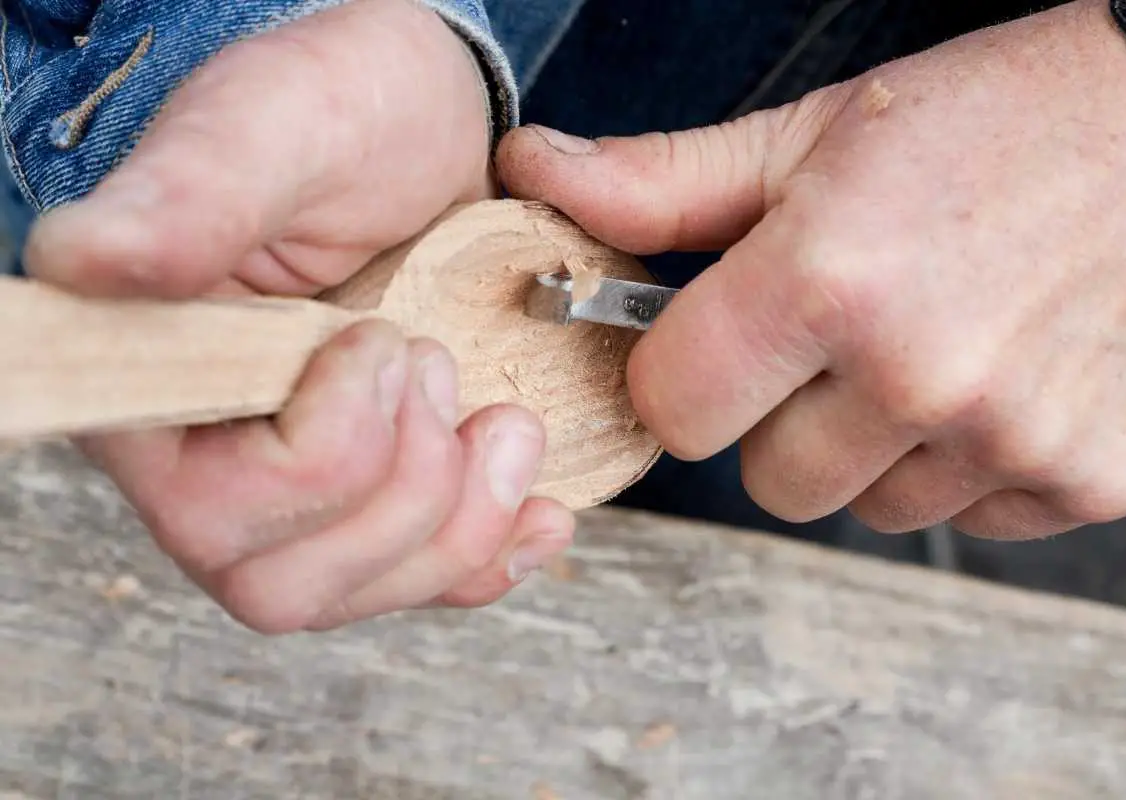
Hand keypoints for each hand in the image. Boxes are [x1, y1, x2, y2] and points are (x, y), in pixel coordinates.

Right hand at [23, 0, 572, 632]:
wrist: (412, 129)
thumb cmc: (330, 114)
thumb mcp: (270, 130)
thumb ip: (188, 199)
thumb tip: (81, 261)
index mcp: (153, 380)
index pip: (208, 506)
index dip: (322, 449)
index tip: (380, 335)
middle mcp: (205, 460)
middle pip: (283, 584)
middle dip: (408, 485)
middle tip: (440, 360)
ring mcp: (292, 495)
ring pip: (361, 592)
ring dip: (463, 521)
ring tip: (505, 418)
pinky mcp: (372, 497)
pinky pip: (425, 581)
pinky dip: (495, 556)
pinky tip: (540, 512)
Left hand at [496, 0, 1125, 539]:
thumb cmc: (1007, 118)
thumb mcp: (820, 132)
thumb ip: (662, 180)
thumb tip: (531, 174)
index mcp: (830, 279)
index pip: (673, 408)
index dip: (680, 374)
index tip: (712, 342)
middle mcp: (919, 375)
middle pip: (764, 478)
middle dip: (776, 416)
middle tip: (834, 337)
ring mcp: (1009, 440)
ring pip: (862, 505)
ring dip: (871, 446)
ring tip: (929, 347)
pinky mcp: (1085, 481)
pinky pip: (963, 517)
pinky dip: (961, 465)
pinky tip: (1000, 378)